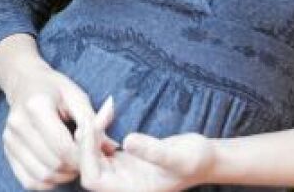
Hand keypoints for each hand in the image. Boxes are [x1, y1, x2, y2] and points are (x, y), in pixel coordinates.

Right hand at [1, 64, 114, 189]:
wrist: (26, 83)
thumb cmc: (55, 89)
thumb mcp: (77, 96)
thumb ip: (93, 120)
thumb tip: (110, 147)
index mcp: (36, 105)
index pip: (63, 146)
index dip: (83, 157)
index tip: (94, 153)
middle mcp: (18, 124)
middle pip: (53, 163)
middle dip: (75, 167)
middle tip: (86, 160)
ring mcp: (9, 139)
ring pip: (42, 175)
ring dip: (63, 176)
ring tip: (73, 163)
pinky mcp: (7, 150)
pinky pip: (29, 180)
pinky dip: (47, 182)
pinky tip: (58, 169)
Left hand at [78, 98, 215, 191]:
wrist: (207, 158)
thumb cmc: (195, 161)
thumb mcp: (177, 156)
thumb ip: (153, 151)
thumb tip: (127, 141)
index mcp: (130, 191)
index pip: (93, 179)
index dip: (87, 155)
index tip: (93, 128)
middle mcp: (121, 184)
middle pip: (87, 166)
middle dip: (86, 140)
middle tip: (97, 114)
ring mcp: (120, 172)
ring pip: (91, 154)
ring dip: (93, 132)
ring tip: (107, 110)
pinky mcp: (122, 159)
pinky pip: (100, 146)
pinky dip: (100, 129)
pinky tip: (110, 112)